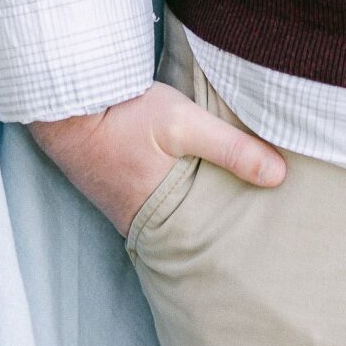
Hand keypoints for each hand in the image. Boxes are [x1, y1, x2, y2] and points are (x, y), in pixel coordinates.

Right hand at [31, 83, 285, 234]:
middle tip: (258, 231)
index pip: (207, 241)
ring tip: (232, 207)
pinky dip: (172, 195)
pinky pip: (152, 201)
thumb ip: (230, 147)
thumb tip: (280, 175)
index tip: (267, 239)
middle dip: (217, 231)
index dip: (233, 241)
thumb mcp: (183, 124)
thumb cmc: (123, 113)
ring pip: (171, 216)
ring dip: (194, 209)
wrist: (64, 103)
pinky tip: (187, 184)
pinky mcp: (118, 188)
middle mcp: (140, 222)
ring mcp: (124, 207)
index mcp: (160, 217)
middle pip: (190, 232)